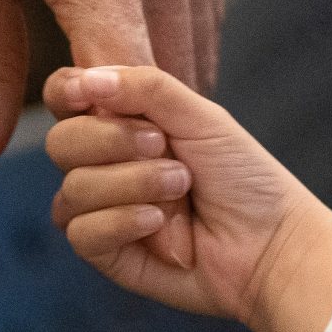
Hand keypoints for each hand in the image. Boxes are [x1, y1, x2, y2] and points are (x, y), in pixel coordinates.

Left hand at [0, 0, 222, 174]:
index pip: (130, 88)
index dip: (109, 145)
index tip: (74, 175)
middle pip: (177, 83)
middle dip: (138, 135)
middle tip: (89, 174)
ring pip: (199, 47)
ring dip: (159, 94)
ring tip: (106, 126)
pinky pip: (201, 1)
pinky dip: (169, 40)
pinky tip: (123, 55)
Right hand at [44, 67, 331, 331]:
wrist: (270, 244)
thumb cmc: (243, 176)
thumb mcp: (201, 117)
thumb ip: (146, 88)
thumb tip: (87, 79)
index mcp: (123, 120)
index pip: (66, 96)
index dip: (66, 92)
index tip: (86, 95)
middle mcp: (105, 163)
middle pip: (61, 143)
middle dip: (111, 141)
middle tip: (165, 147)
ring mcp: (103, 209)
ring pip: (73, 189)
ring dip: (131, 184)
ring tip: (180, 188)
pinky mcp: (107, 252)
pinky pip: (81, 233)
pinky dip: (120, 222)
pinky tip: (157, 223)